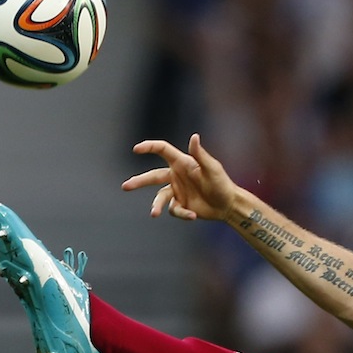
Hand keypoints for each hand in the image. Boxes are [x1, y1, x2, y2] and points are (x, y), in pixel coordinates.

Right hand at [121, 133, 236, 220]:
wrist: (228, 204)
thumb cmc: (222, 183)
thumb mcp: (212, 168)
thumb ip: (200, 154)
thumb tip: (194, 137)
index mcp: (182, 163)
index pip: (162, 151)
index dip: (149, 147)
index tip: (136, 149)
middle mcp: (176, 176)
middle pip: (153, 176)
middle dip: (139, 181)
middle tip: (125, 186)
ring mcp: (177, 191)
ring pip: (159, 197)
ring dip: (156, 205)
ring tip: (154, 213)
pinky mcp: (180, 205)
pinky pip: (175, 210)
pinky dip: (182, 213)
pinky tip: (193, 215)